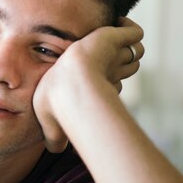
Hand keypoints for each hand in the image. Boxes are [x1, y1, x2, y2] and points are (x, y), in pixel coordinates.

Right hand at [33, 17, 144, 152]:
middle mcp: (99, 66)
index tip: (103, 88)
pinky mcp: (114, 39)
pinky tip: (125, 33)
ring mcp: (109, 53)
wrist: (70, 87)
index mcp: (84, 81)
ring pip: (133, 52)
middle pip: (121, 63)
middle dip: (122, 65)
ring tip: (125, 53)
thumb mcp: (49, 123)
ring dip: (131, 52)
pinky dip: (132, 31)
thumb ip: (54, 136)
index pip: (105, 79)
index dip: (109, 83)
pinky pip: (133, 32)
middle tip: (116, 67)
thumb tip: (55, 150)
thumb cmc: (57, 100)